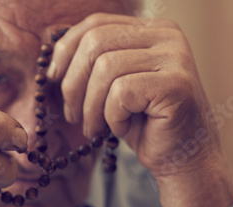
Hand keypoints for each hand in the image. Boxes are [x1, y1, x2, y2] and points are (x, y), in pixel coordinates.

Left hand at [47, 13, 232, 206]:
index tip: (51, 77)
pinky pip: (121, 93)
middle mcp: (167, 35)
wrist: (181, 158)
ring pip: (105, 68)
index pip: (96, 23)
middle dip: (73, 83)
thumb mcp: (111, 88)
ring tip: (95, 128)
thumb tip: (52, 59)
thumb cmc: (142, 124)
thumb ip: (93, 64)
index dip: (66, 49)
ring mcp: (175, 57)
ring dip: (91, 107)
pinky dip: (113, 117)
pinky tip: (123, 129)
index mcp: (150, 30)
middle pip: (95, 42)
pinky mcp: (176, 84)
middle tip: (72, 114)